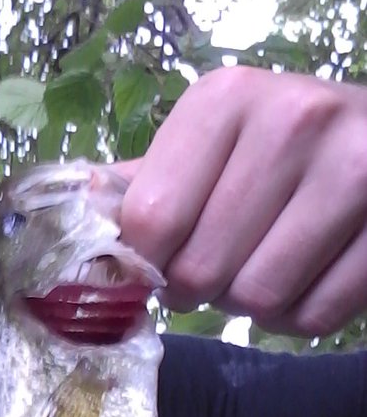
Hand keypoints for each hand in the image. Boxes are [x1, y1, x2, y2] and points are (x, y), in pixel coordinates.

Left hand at [113, 66, 366, 336]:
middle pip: (201, 268)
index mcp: (227, 98)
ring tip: (261, 267)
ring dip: (248, 305)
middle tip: (216, 268)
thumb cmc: (283, 142)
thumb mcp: (213, 138)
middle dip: (197, 287)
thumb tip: (77, 210)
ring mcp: (355, 172)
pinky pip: (314, 317)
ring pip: (258, 298)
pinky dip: (297, 318)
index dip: (144, 262)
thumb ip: (145, 180)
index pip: (150, 219)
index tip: (158, 261)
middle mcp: (293, 122)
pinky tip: (304, 278)